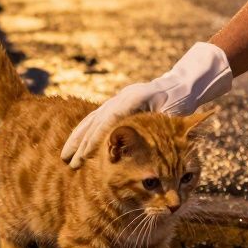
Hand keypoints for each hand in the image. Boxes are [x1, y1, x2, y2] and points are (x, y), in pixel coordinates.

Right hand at [59, 42, 231, 167]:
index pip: (109, 119)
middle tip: (70, 161)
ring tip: (66, 157)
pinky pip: (97, 120)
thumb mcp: (174, 115)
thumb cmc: (181, 102)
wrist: (182, 85)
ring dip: (78, 138)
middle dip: (81, 141)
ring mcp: (118, 100)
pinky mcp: (118, 105)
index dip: (95, 138)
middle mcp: (122, 97)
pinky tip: (78, 147)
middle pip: (96, 119)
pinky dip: (86, 134)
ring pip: (92, 119)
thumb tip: (149, 143)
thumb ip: (158, 126)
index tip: (84, 155)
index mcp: (134, 98)